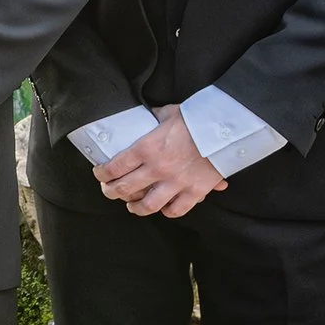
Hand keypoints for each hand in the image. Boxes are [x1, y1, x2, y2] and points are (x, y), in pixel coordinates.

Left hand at [96, 107, 226, 216]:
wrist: (226, 129)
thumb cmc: (195, 118)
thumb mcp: (167, 113)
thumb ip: (153, 118)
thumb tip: (147, 116)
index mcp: (146, 148)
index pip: (114, 167)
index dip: (102, 174)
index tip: (99, 174)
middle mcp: (157, 168)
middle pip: (125, 188)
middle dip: (111, 192)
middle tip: (109, 191)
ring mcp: (176, 182)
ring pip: (148, 205)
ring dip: (136, 207)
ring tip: (132, 206)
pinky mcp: (195, 191)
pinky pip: (176, 210)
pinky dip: (167, 211)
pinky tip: (162, 208)